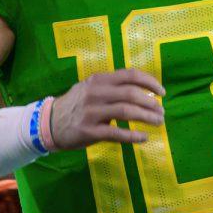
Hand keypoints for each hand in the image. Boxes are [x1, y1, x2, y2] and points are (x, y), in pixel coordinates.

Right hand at [50, 68, 164, 149]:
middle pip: (131, 94)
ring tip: (158, 122)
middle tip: (162, 112)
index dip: (149, 82)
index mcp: (98, 80)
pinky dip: (133, 136)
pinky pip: (116, 133)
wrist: (49, 123)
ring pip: (126, 112)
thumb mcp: (90, 89)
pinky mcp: (89, 130)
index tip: (162, 92)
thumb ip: (111, 87)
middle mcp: (95, 93)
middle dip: (151, 103)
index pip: (129, 75)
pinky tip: (143, 138)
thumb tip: (142, 91)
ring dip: (146, 117)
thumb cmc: (75, 105)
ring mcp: (91, 112)